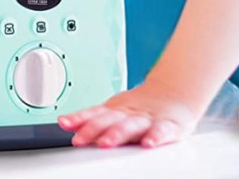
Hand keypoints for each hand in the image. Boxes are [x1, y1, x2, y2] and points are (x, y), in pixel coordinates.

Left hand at [57, 77, 202, 148]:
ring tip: (105, 142)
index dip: (78, 119)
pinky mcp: (168, 126)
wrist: (174, 94)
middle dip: (93, 129)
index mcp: (114, 110)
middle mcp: (128, 113)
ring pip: (131, 126)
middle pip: (109, 120)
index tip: (65, 123)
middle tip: (80, 139)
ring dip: (118, 133)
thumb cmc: (139, 108)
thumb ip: (90, 119)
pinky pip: (162, 132)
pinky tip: (148, 143)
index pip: (93, 113)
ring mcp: (147, 119)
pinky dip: (156, 136)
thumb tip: (64, 123)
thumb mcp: (113, 110)